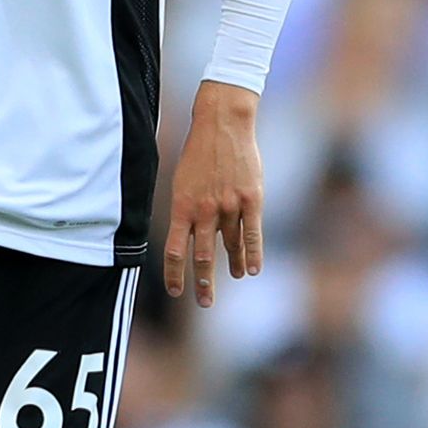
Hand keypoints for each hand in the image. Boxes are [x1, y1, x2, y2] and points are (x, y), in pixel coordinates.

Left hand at [163, 80, 263, 307]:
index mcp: (181, 206)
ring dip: (233, 265)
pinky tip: (253, 269)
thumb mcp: (181, 182)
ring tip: (236, 277)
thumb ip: (185, 211)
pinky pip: (252, 233)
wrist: (222, 124)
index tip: (177, 292)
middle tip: (205, 303)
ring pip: (231, 246)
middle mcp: (204, 210)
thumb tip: (188, 237)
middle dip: (203, 283)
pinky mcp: (251, 199)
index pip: (174, 250)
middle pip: (203, 256)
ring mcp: (228, 206)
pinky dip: (253, 254)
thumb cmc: (199, 153)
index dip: (174, 274)